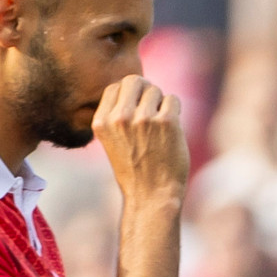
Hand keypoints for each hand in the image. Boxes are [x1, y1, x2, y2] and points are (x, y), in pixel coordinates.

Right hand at [93, 75, 187, 202]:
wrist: (152, 196)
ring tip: (160, 126)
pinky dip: (175, 111)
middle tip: (152, 109)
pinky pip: (173, 99)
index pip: (114, 87)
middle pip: (134, 80)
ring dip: (161, 103)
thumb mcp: (112, 141)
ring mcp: (143, 118)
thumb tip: (133, 86)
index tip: (136, 109)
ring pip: (155, 90)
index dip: (129, 94)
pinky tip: (172, 129)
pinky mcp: (166, 122)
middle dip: (145, 91)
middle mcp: (120, 117)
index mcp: (102, 122)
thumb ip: (116, 115)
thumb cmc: (135, 170)